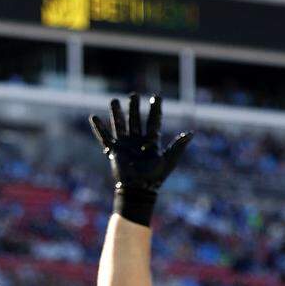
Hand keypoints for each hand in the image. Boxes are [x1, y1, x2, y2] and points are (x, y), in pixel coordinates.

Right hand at [88, 93, 192, 226]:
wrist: (138, 190)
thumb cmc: (155, 177)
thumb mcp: (169, 160)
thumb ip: (178, 146)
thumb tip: (191, 133)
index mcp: (151, 142)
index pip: (154, 121)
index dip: (156, 109)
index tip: (156, 97)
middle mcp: (137, 141)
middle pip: (135, 120)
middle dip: (134, 107)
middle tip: (134, 96)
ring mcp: (125, 145)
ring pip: (120, 125)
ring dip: (117, 113)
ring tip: (114, 101)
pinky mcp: (114, 151)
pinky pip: (104, 138)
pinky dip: (98, 128)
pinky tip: (93, 117)